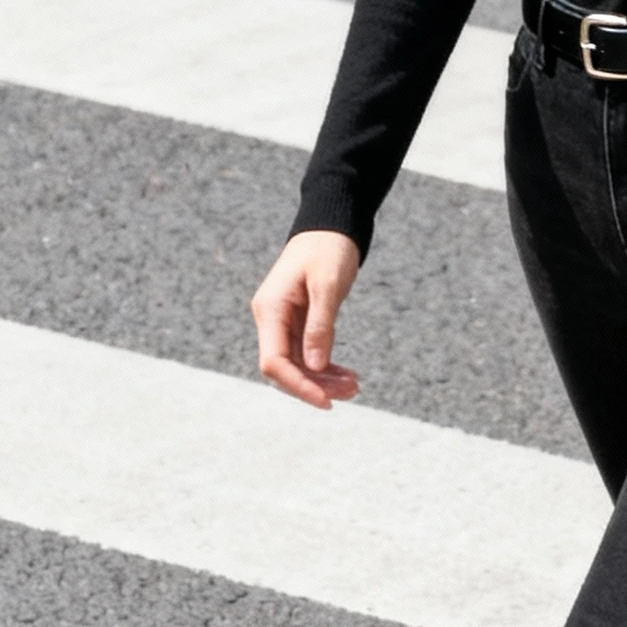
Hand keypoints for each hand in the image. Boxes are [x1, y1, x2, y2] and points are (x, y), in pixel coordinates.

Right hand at [251, 230, 361, 411]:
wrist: (331, 225)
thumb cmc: (328, 248)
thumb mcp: (328, 285)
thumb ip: (320, 326)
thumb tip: (316, 367)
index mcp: (271, 309)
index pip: (274, 362)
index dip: (298, 386)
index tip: (326, 401)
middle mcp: (271, 318)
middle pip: (285, 368)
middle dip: (316, 385)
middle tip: (353, 392)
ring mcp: (283, 321)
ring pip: (298, 364)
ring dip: (324, 379)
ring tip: (355, 386)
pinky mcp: (297, 322)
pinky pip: (307, 353)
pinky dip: (326, 366)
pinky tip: (347, 374)